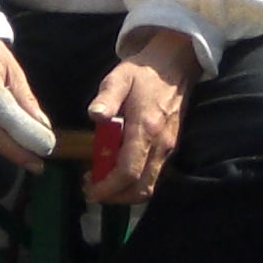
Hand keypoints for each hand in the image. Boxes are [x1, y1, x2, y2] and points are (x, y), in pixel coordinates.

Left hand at [85, 31, 199, 205]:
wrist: (173, 66)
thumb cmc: (142, 73)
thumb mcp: (119, 78)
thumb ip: (107, 98)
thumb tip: (95, 115)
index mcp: (146, 129)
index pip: (129, 171)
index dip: (108, 186)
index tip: (89, 189)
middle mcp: (161, 144)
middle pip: (141, 187)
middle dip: (116, 196)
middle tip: (92, 190)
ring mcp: (168, 147)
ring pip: (149, 185)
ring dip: (125, 193)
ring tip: (101, 184)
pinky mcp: (170, 147)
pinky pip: (153, 175)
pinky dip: (135, 183)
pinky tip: (117, 172)